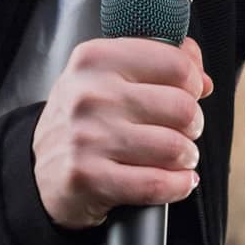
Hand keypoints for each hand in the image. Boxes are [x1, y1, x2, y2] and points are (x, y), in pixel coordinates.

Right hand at [32, 35, 212, 229]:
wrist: (41, 169)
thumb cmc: (86, 119)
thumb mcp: (108, 77)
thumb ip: (158, 64)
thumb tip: (203, 79)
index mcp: (94, 59)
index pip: (174, 63)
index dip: (193, 82)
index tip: (190, 93)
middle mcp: (88, 94)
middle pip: (182, 107)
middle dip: (193, 124)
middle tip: (183, 130)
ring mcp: (87, 137)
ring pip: (174, 148)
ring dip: (186, 157)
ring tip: (177, 156)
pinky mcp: (89, 177)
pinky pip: (157, 184)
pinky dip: (179, 185)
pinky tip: (177, 181)